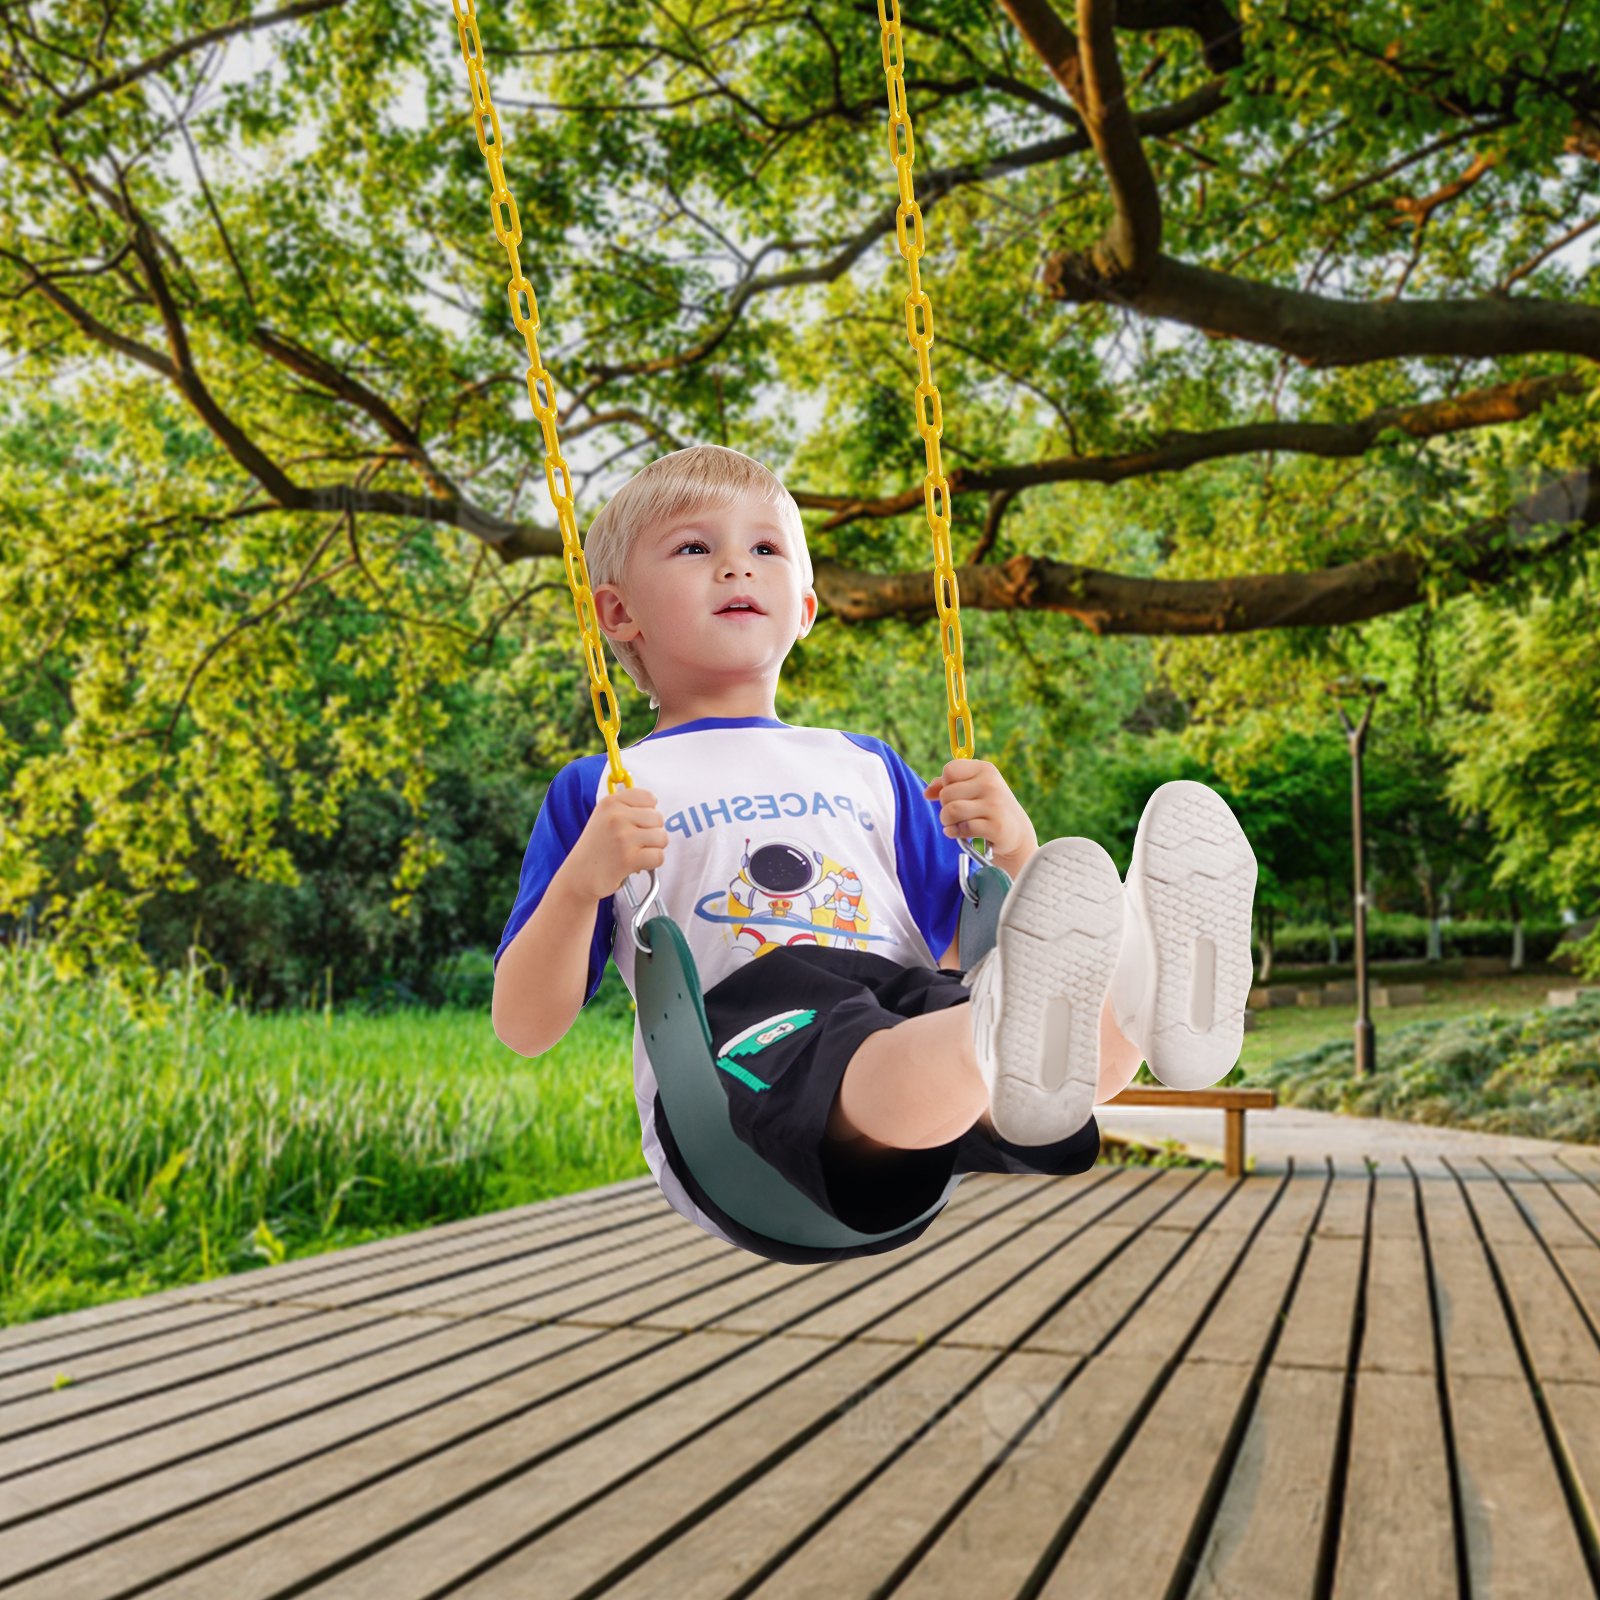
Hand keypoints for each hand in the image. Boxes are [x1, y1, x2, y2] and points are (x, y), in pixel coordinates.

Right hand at [568, 787, 668, 898]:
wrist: (579, 876)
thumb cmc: (597, 847)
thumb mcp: (605, 817)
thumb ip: (629, 808)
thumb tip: (656, 809)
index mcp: (611, 802)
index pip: (649, 797)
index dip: (648, 812)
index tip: (635, 823)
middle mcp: (616, 816)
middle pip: (658, 818)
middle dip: (652, 832)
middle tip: (634, 842)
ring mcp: (623, 837)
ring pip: (662, 837)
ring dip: (653, 848)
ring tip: (634, 852)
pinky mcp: (628, 858)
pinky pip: (659, 856)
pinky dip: (652, 863)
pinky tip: (636, 864)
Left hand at [922, 758, 1036, 864]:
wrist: (1015, 830)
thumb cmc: (988, 805)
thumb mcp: (971, 788)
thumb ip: (945, 785)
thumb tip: (926, 793)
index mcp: (985, 769)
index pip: (949, 771)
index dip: (946, 784)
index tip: (956, 793)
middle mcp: (991, 784)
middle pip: (946, 794)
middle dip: (944, 806)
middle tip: (957, 813)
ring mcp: (995, 805)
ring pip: (951, 811)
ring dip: (946, 821)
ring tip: (954, 823)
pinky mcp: (996, 826)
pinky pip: (962, 829)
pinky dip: (954, 833)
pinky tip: (959, 833)